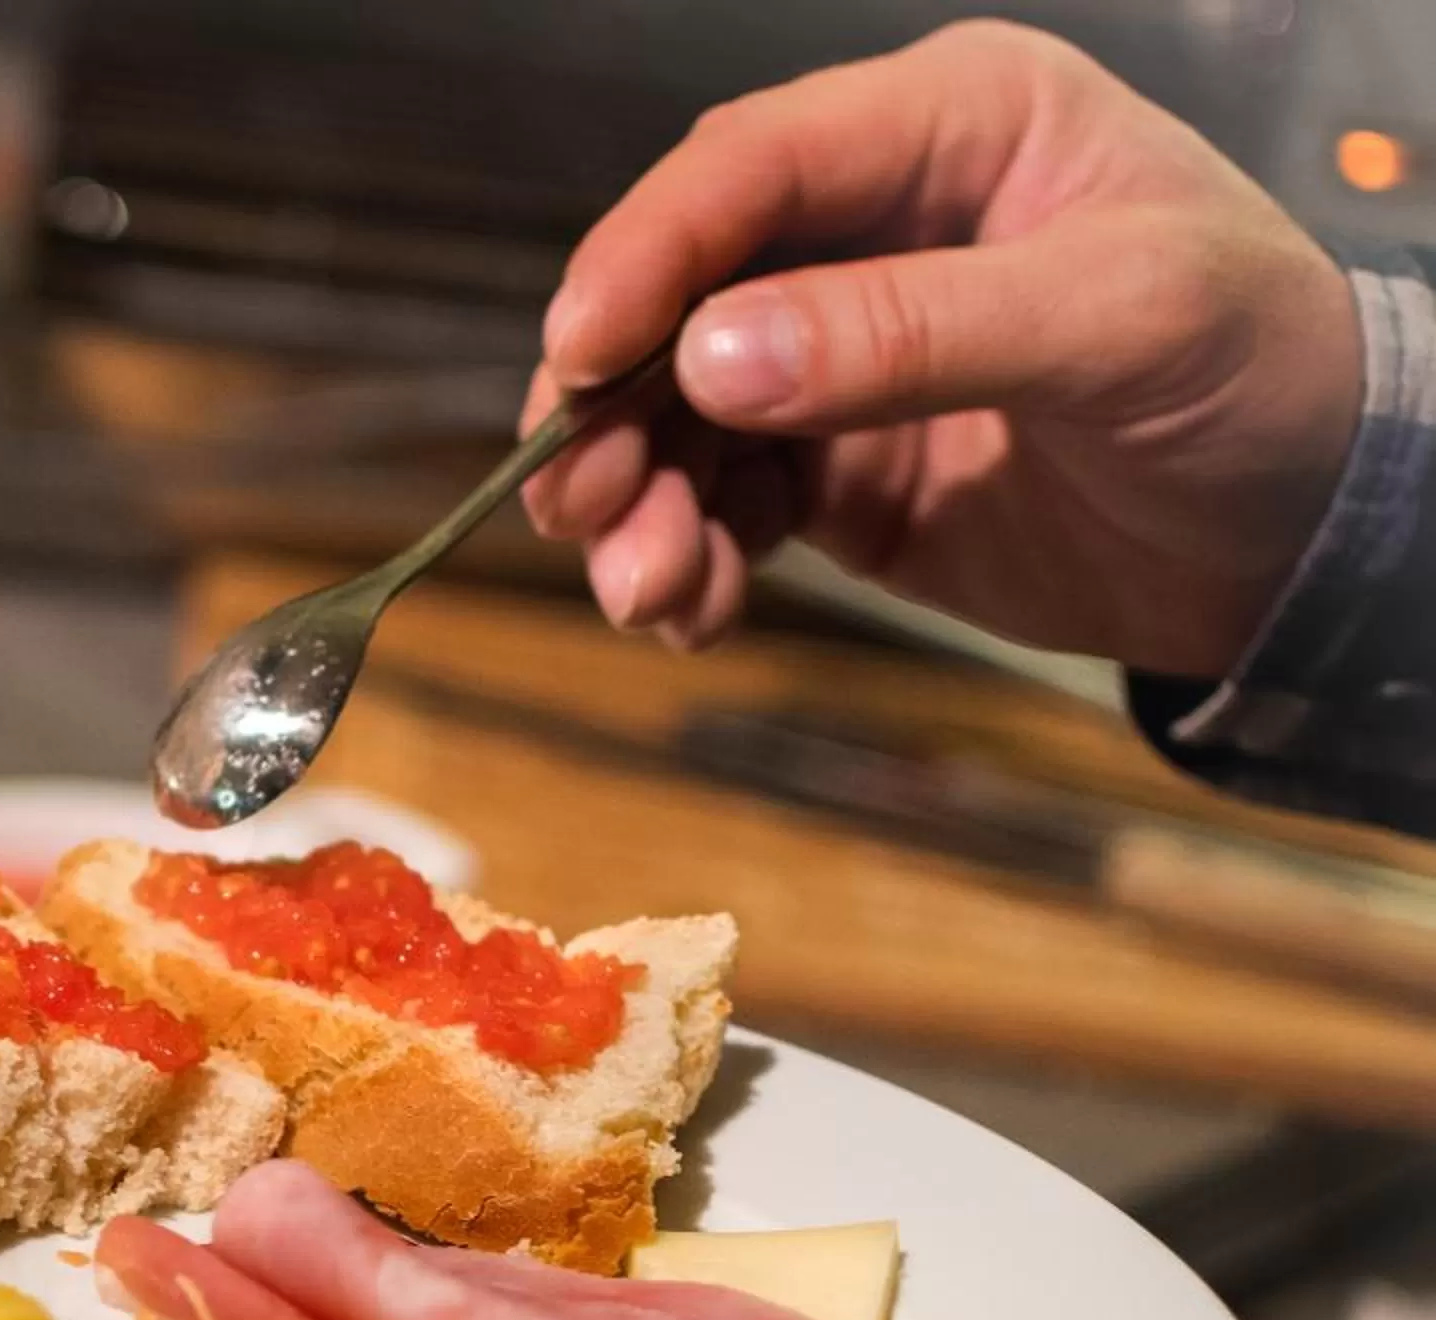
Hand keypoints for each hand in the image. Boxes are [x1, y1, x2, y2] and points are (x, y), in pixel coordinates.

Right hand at [521, 20, 1361, 678]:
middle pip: (676, 298)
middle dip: (614, 408)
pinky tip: (690, 612)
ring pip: (676, 416)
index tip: (581, 354)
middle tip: (581, 505)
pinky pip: (718, 506)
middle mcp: (866, 230)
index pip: (751, 168)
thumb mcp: (1116, 325)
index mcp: (946, 132)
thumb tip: (713, 360)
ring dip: (638, 505)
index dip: (648, 255)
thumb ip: (913, 331)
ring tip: (649, 588)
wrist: (1314, 538)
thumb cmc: (1259, 376)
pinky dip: (685, 564)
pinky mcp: (832, 469)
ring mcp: (838, 357)